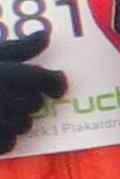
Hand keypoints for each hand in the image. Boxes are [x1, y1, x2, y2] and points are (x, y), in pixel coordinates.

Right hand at [0, 30, 60, 154]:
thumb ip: (17, 48)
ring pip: (24, 125)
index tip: (55, 87)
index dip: (54, 82)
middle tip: (7, 96)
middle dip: (27, 100)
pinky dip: (5, 138)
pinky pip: (9, 143)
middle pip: (34, 103)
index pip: (40, 79)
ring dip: (16, 120)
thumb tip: (45, 35)